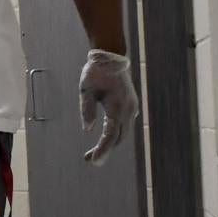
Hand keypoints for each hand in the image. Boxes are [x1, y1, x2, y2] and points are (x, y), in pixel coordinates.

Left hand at [78, 49, 137, 164]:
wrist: (111, 56)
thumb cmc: (96, 71)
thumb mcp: (86, 89)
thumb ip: (87, 110)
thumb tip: (88, 130)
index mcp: (117, 106)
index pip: (110, 135)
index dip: (102, 150)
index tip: (93, 161)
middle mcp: (128, 109)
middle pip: (118, 138)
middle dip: (105, 150)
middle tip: (89, 159)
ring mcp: (131, 107)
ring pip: (123, 133)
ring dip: (110, 144)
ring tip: (93, 152)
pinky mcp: (130, 105)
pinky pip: (125, 125)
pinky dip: (115, 135)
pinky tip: (105, 139)